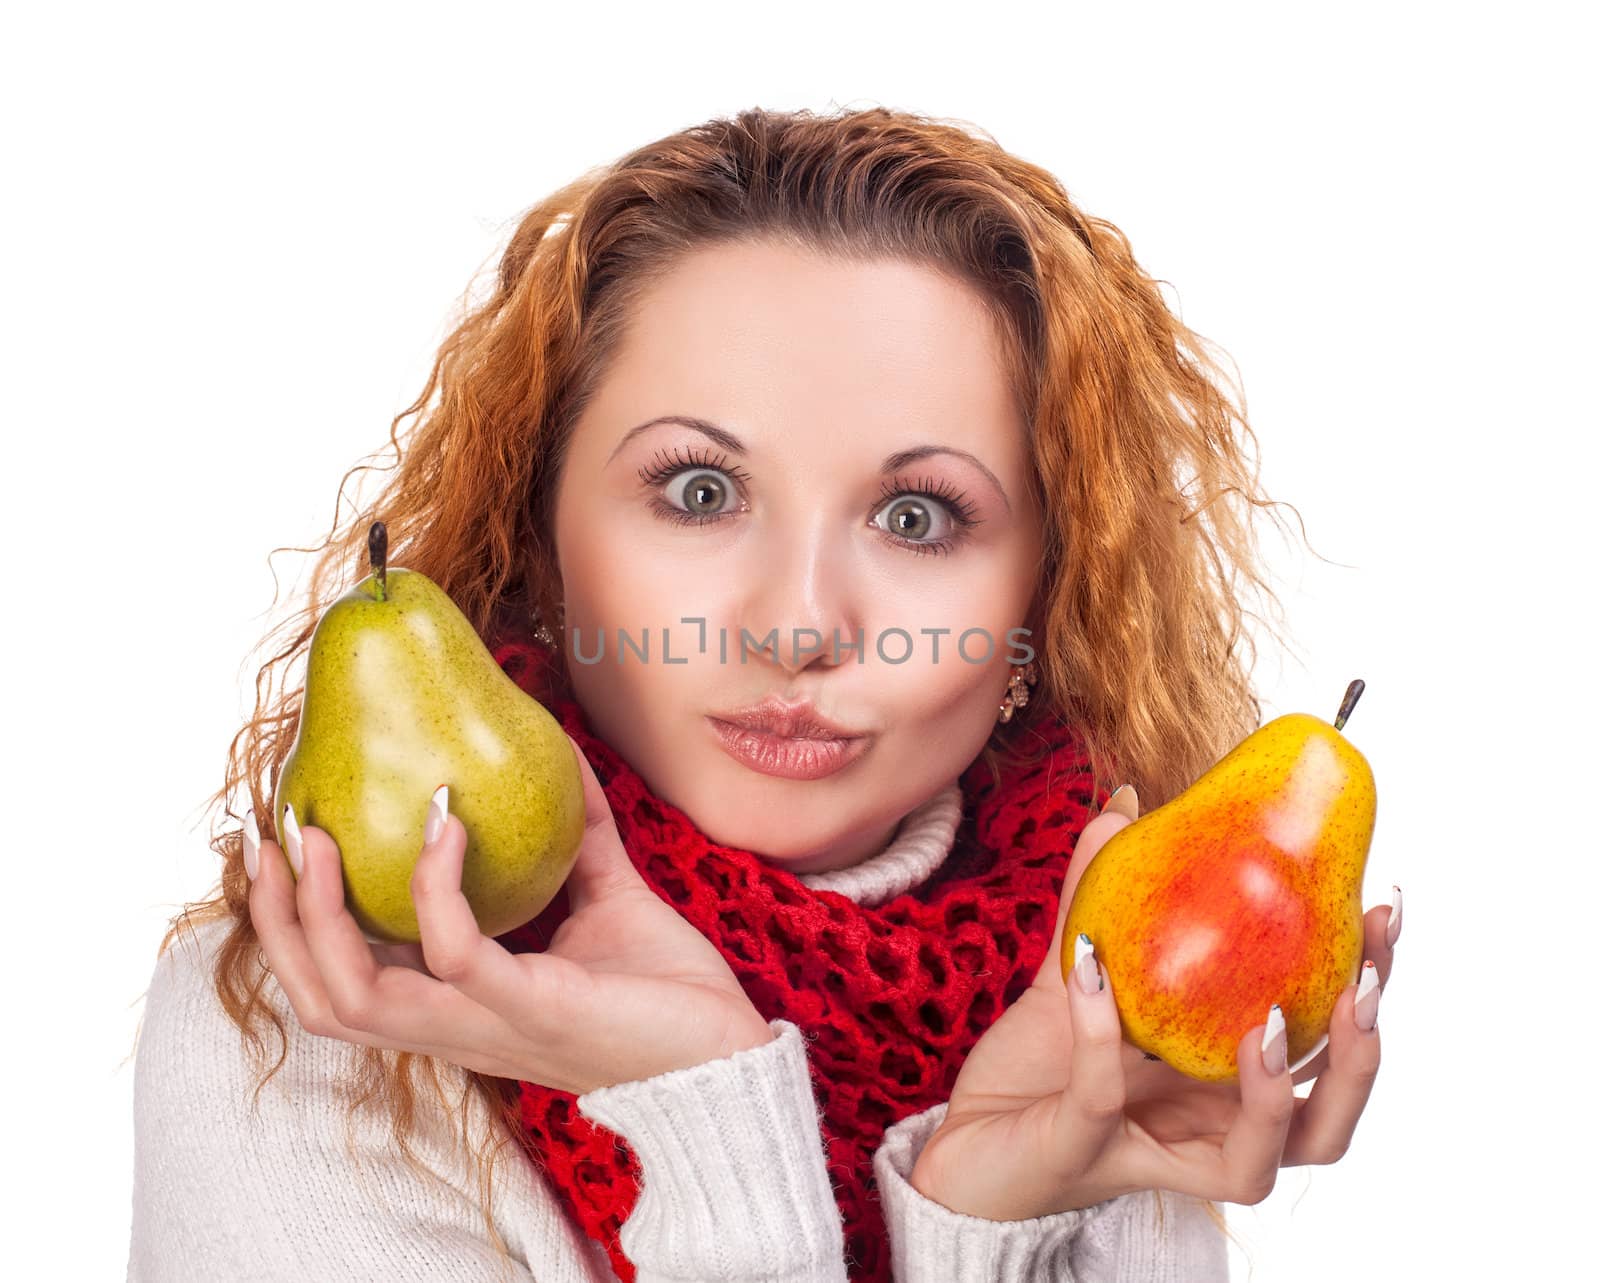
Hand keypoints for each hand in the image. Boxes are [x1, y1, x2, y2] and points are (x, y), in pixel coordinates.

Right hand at [246, 732, 774, 1095]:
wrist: (726, 1053)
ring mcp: (485, 1023)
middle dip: (276, 920)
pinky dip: (434, 888)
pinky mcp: (530, 1008)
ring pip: (352, 996)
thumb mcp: (608, 899)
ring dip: (318, 915)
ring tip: (318, 837)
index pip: (346, 980)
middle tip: (273, 835)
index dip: (296, 922)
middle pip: (319, 998)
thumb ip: (577, 841)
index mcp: (460, 1006)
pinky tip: (446, 825)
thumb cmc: (666, 993)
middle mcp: (455, 1025)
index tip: (283, 844)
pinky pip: (453, 953)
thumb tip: (564, 758)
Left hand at [909, 786, 1394, 1218]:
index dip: (1370, 985)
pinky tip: (1095, 969)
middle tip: (1358, 982)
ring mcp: (1155, 1154)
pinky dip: (1101, 1033)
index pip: (1327, 1047)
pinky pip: (1102, 1097)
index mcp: (1227, 1084)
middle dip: (1358, 1056)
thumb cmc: (1040, 1071)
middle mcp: (1211, 1132)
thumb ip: (1102, 894)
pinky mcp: (1086, 1155)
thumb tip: (1125, 801)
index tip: (1383, 907)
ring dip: (1277, 1092)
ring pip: (1258, 1160)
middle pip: (1325, 1123)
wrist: (967, 1140)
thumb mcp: (1079, 971)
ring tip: (1269, 1023)